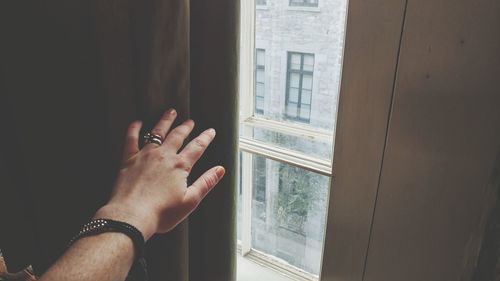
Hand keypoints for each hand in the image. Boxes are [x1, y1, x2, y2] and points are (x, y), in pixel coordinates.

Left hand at [94, 109, 224, 239]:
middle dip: (186, 126)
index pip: (197, 147)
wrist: (131, 216)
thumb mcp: (190, 201)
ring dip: (165, 121)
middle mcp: (164, 156)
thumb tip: (220, 170)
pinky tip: (137, 123)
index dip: (205, 138)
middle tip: (190, 121)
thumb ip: (206, 183)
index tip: (210, 131)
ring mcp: (145, 155)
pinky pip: (131, 138)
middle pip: (177, 135)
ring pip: (157, 132)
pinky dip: (134, 129)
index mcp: (180, 166)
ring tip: (170, 112)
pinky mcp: (128, 159)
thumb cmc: (161, 213)